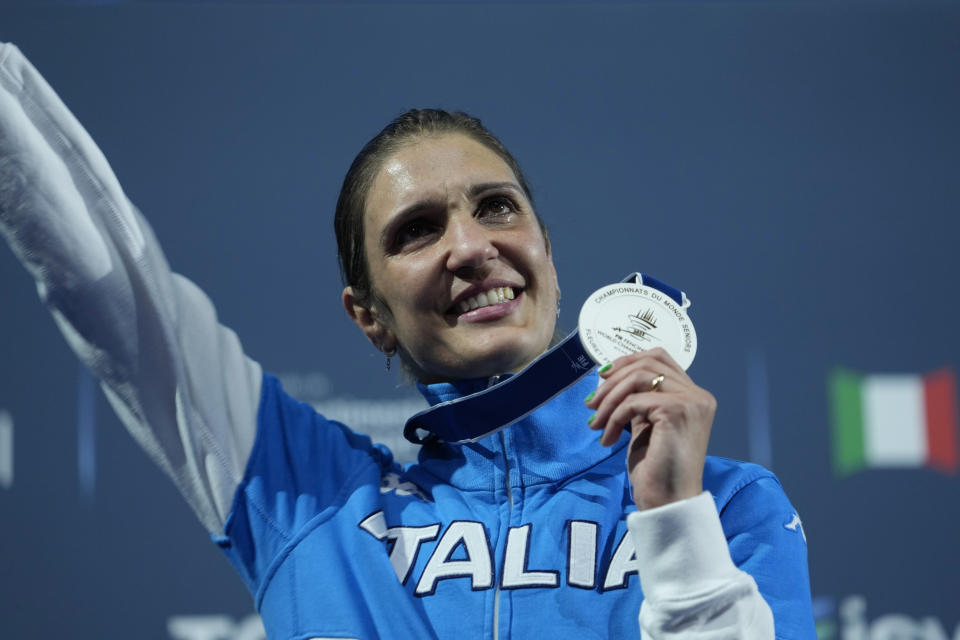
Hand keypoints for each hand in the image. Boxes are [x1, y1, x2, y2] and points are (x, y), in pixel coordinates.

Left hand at [585, 348, 715, 510]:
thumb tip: (608, 379)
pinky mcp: (677, 412)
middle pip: (647, 363)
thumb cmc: (657, 469)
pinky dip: (614, 417)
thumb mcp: (646, 426)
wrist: (668, 502)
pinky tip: (607, 439)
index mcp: (694, 396)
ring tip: (596, 422)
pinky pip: (633, 402)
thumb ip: (639, 400)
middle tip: (591, 404)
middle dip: (613, 380)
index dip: (627, 361)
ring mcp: (691, 402)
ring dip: (609, 399)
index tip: (602, 377)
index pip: (659, 358)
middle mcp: (698, 395)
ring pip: (639, 377)